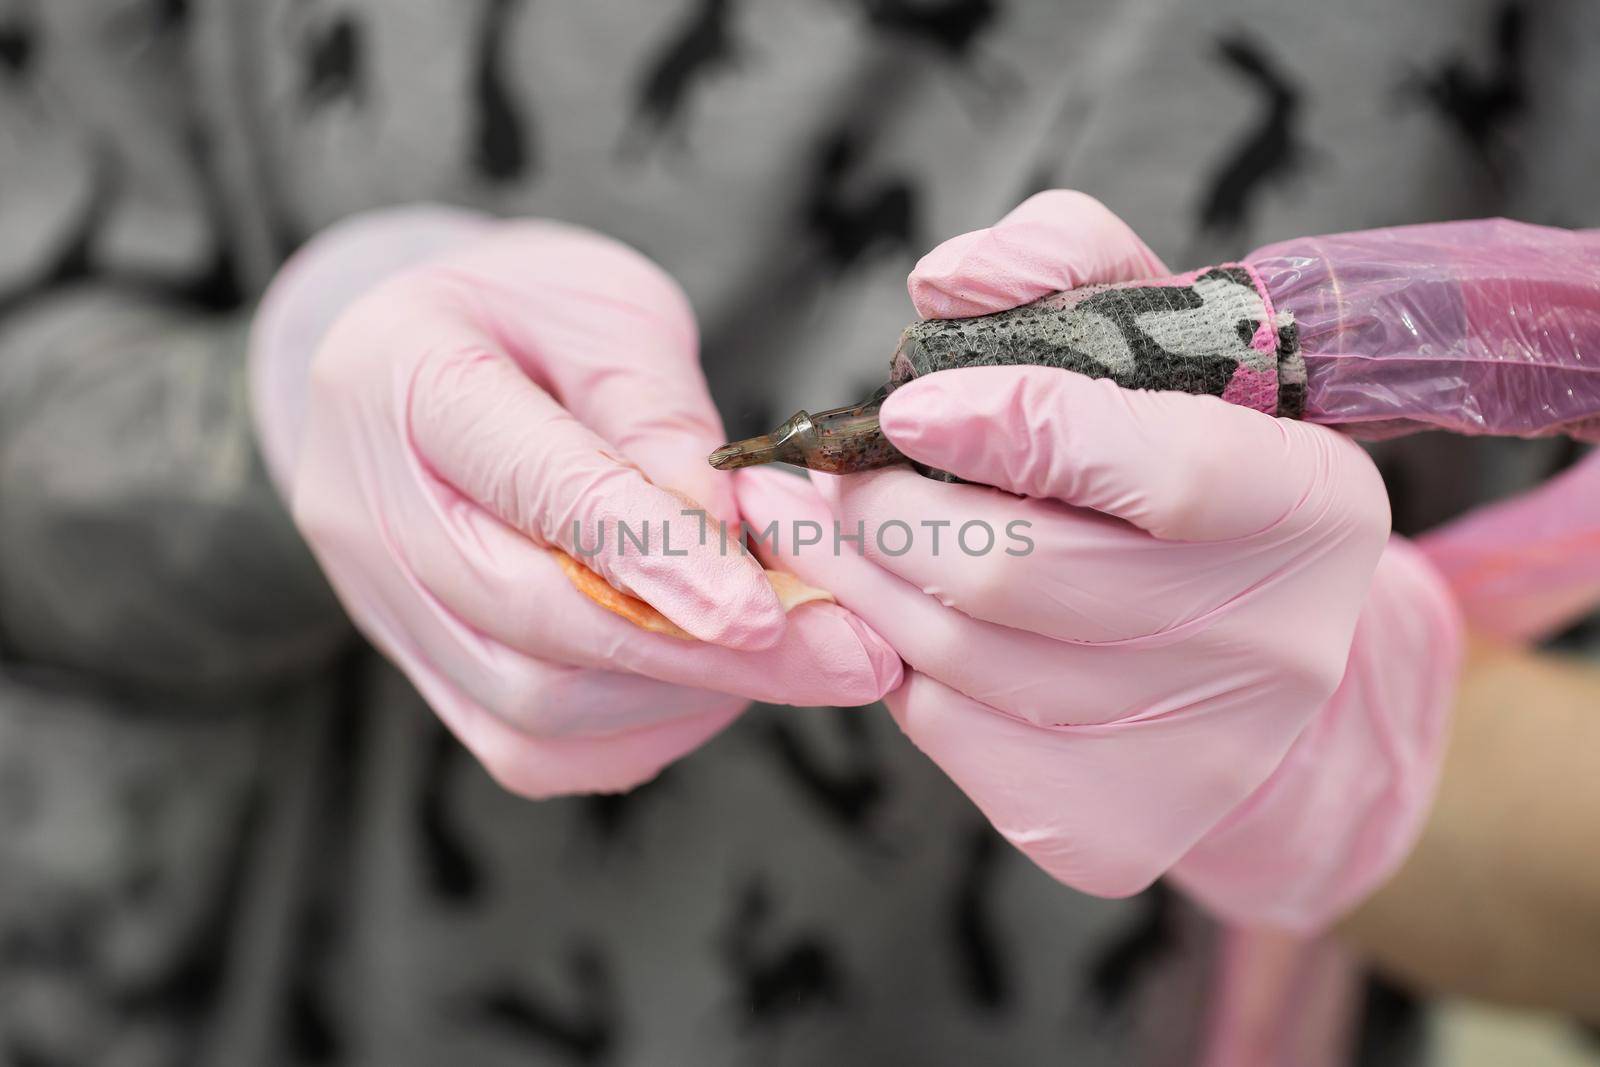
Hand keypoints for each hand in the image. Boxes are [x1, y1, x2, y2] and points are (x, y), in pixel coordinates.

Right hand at [253, 211, 899, 797]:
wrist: (423, 361)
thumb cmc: (532, 316)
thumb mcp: (608, 312)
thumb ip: (660, 417)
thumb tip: (734, 539)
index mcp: (406, 373)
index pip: (538, 488)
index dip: (657, 558)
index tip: (768, 611)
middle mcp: (369, 507)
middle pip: (536, 620)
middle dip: (707, 652)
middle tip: (852, 657)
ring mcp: (382, 604)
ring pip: (534, 706)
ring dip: (687, 693)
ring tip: (802, 655)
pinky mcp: (423, 669)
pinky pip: (532, 746)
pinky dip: (643, 728)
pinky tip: (720, 682)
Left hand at [736, 191, 1462, 928]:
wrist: (1258, 679)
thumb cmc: (1187, 476)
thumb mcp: (1162, 345)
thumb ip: (1065, 264)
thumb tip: (945, 283)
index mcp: (1306, 503)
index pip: (1162, 471)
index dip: (1017, 430)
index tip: (904, 405)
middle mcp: (1271, 645)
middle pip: (1014, 579)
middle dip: (883, 513)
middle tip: (822, 474)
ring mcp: (1193, 758)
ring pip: (957, 660)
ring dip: (858, 582)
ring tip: (813, 526)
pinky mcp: (1111, 832)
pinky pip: (946, 731)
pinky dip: (895, 661)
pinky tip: (888, 610)